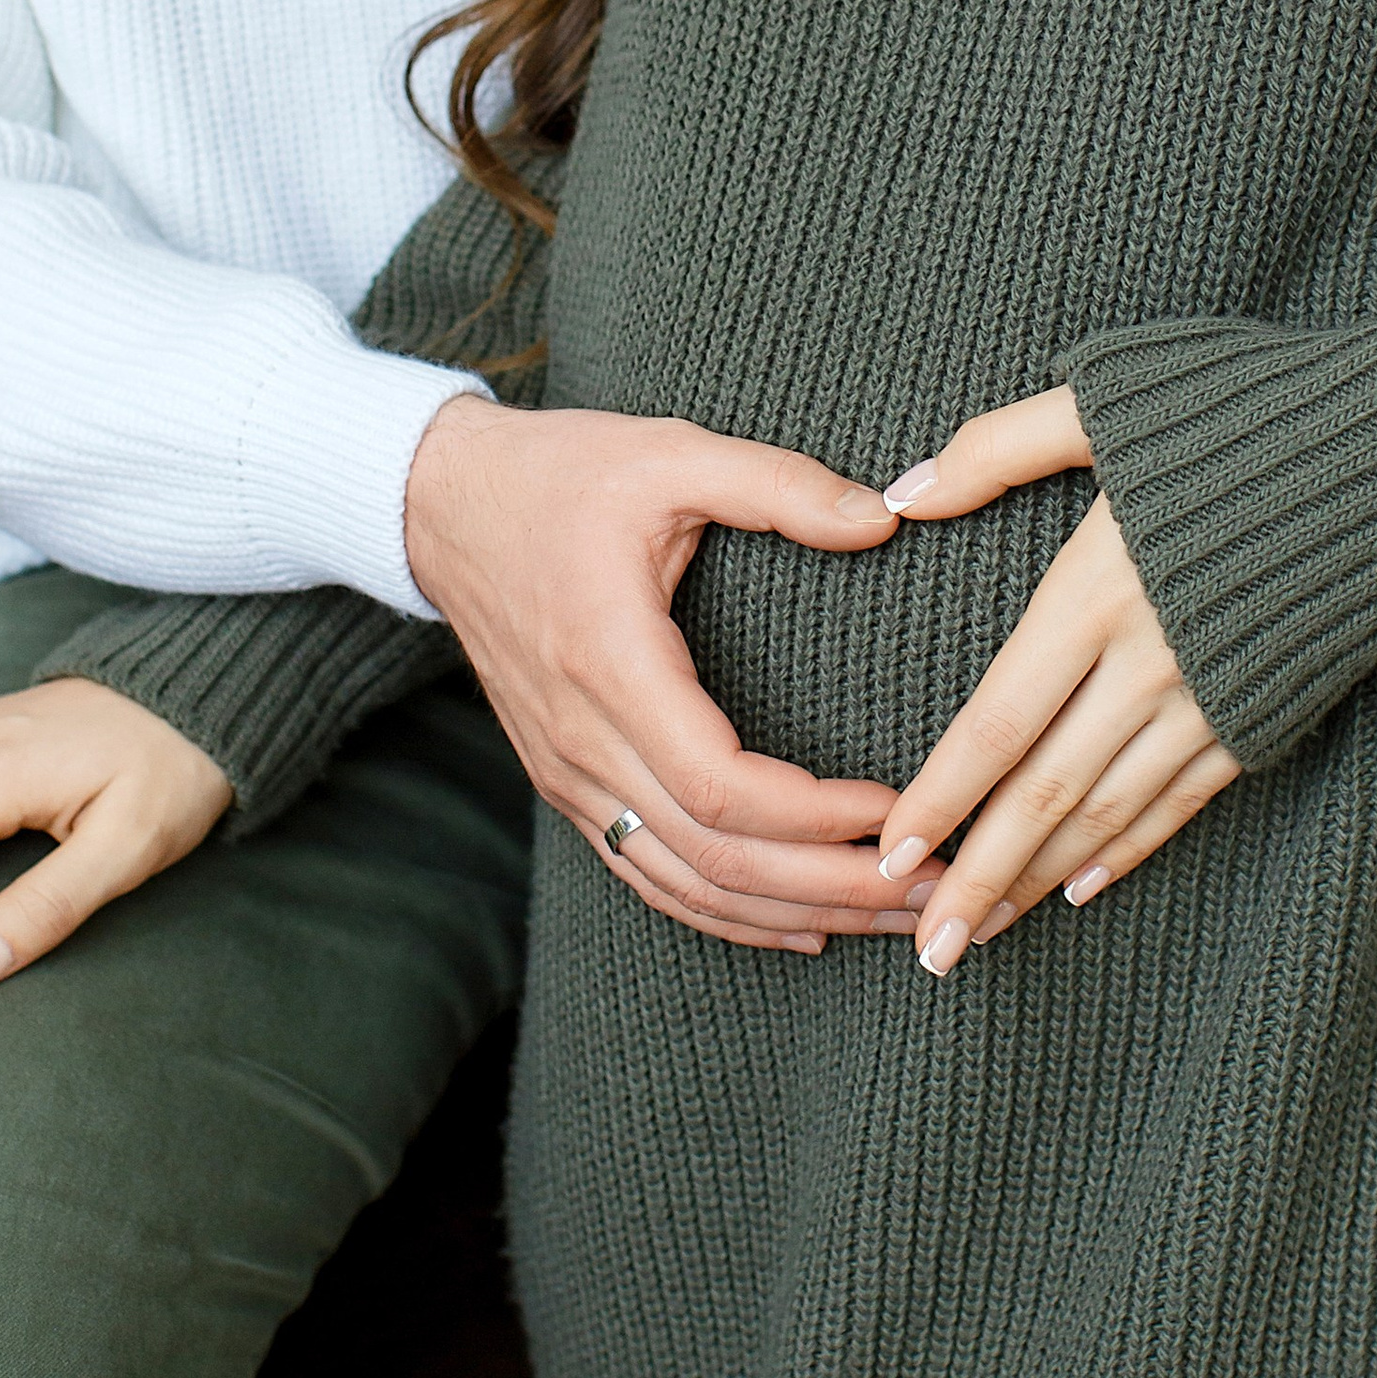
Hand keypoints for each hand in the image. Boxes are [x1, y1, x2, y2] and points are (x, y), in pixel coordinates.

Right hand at [406, 393, 945, 955]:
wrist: (440, 505)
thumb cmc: (558, 473)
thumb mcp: (668, 453)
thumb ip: (777, 484)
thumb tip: (885, 517)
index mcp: (610, 663)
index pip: (722, 788)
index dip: (817, 818)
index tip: (902, 810)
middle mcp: (582, 739)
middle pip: (716, 859)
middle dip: (835, 886)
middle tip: (937, 889)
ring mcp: (567, 772)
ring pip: (685, 885)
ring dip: (794, 913)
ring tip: (895, 916)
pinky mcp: (566, 782)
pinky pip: (649, 873)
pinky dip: (728, 913)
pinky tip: (801, 924)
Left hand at [874, 392, 1376, 973]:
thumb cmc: (1248, 404)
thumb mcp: (1108, 397)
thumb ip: (998, 448)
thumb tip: (900, 495)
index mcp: (1097, 590)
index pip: (997, 722)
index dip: (941, 797)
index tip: (890, 855)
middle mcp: (1152, 662)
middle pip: (1045, 793)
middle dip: (979, 878)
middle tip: (926, 947)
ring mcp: (1215, 698)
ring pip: (1109, 813)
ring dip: (1038, 880)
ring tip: (980, 935)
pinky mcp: (1268, 713)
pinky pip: (1183, 801)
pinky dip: (1128, 850)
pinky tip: (1080, 886)